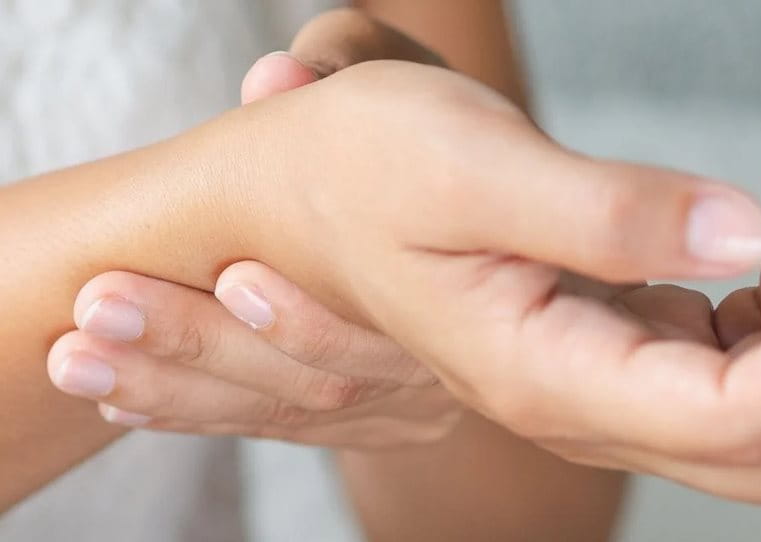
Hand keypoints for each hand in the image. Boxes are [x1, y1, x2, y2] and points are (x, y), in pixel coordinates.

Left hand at [48, 9, 460, 448]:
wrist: (464, 224)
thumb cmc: (430, 142)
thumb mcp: (411, 89)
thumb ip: (352, 67)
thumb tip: (275, 80)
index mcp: (460, 287)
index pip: (378, 328)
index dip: (305, 318)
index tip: (226, 276)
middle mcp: (439, 360)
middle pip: (320, 382)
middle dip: (204, 346)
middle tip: (103, 312)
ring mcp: (410, 399)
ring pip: (292, 412)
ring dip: (180, 390)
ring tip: (84, 362)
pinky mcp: (381, 418)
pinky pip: (283, 427)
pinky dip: (200, 414)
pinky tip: (126, 401)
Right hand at [230, 52, 760, 505]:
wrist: (294, 195)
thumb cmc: (350, 172)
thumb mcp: (467, 171)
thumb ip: (605, 215)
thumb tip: (737, 229)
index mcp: (543, 375)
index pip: (738, 414)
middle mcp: (577, 399)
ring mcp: (597, 375)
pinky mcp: (609, 338)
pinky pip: (735, 353)